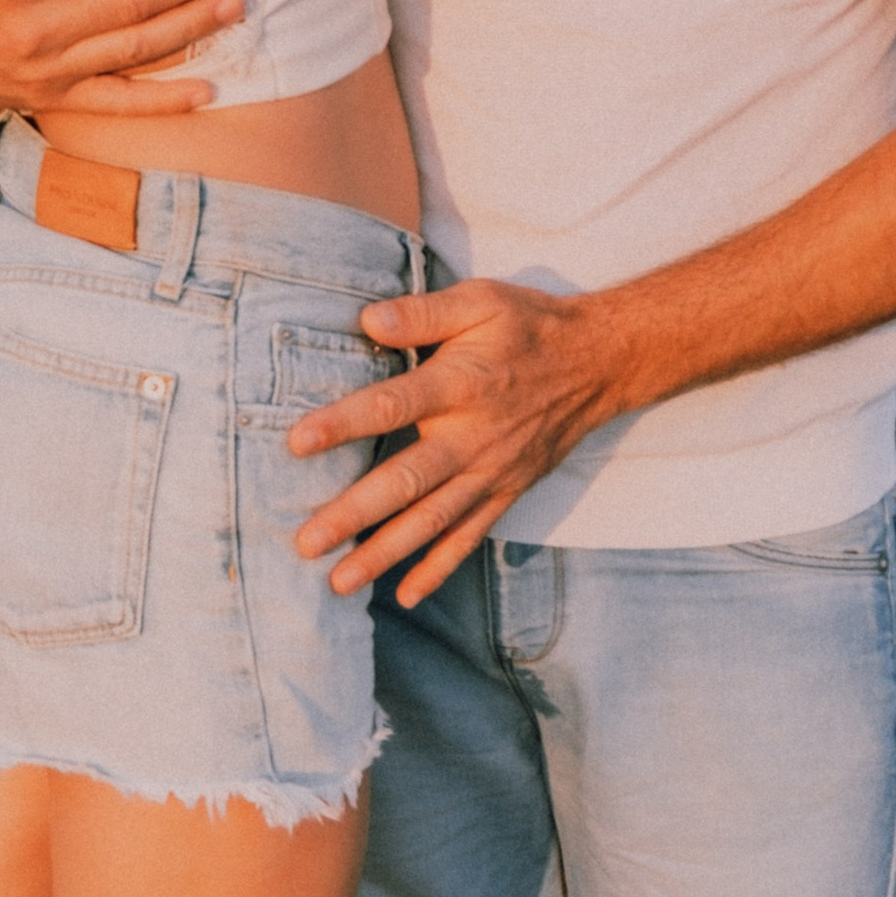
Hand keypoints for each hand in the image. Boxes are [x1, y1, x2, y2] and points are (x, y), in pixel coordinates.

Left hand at [289, 276, 627, 603]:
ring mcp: (490, 472)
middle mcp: (473, 436)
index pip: (392, 406)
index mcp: (460, 384)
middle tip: (306, 542)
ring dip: (384, 554)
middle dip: (353, 515)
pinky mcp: (506, 492)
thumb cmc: (528, 326)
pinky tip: (406, 595)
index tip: (296, 443)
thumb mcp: (479, 301)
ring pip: (431, 521)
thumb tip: (367, 320)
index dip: (343, 424)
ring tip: (339, 582)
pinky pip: (470, 537)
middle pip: (405, 481)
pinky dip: (439, 568)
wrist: (599, 363)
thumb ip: (422, 313)